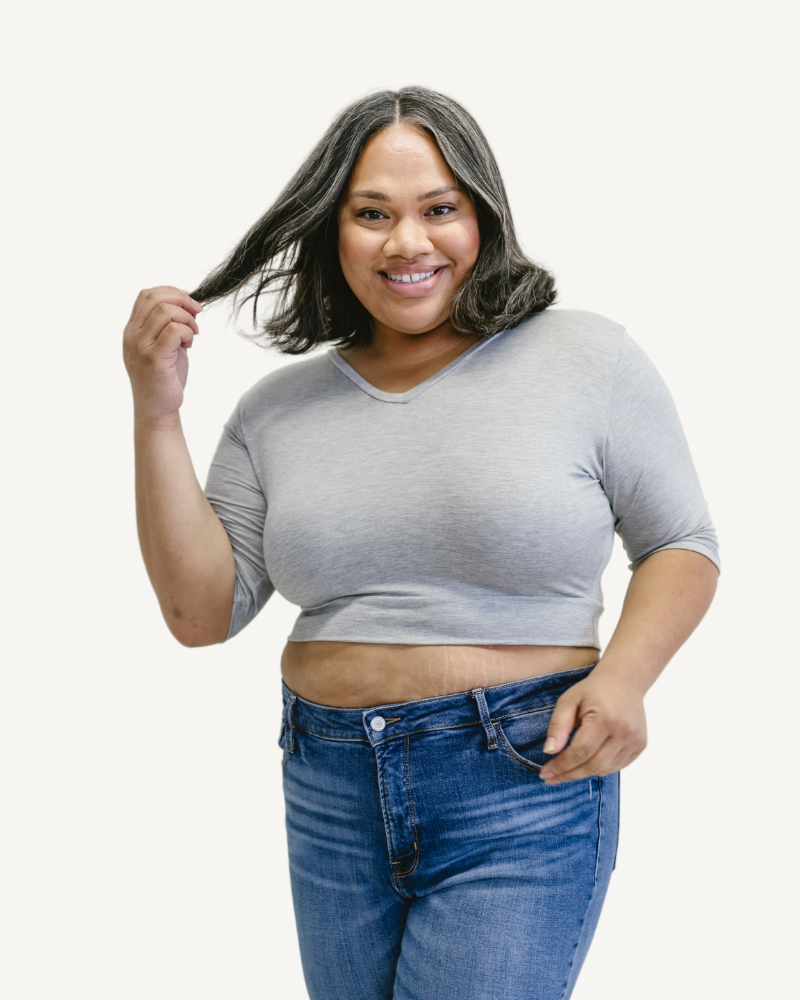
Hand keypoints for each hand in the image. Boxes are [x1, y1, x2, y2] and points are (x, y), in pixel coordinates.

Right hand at [123, 286, 202, 422]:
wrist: (157, 409)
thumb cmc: (164, 378)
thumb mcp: (163, 346)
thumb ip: (168, 325)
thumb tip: (187, 304)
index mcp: (132, 329)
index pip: (146, 295)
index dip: (171, 292)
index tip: (189, 304)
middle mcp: (132, 335)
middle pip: (155, 298)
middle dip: (182, 300)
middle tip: (197, 313)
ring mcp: (140, 347)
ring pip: (166, 312)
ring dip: (187, 319)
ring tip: (192, 334)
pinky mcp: (154, 359)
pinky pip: (174, 331)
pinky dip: (187, 333)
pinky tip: (188, 345)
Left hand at [538, 668, 647, 784]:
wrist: (624, 681)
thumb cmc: (594, 690)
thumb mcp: (569, 700)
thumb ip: (558, 725)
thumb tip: (549, 751)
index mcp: (605, 719)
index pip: (580, 752)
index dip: (561, 766)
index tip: (545, 773)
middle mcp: (624, 732)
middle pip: (593, 765)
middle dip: (569, 774)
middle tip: (551, 778)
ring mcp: (635, 741)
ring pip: (605, 769)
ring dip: (583, 774)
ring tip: (565, 771)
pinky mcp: (640, 746)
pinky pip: (616, 766)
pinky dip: (599, 768)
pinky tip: (585, 764)